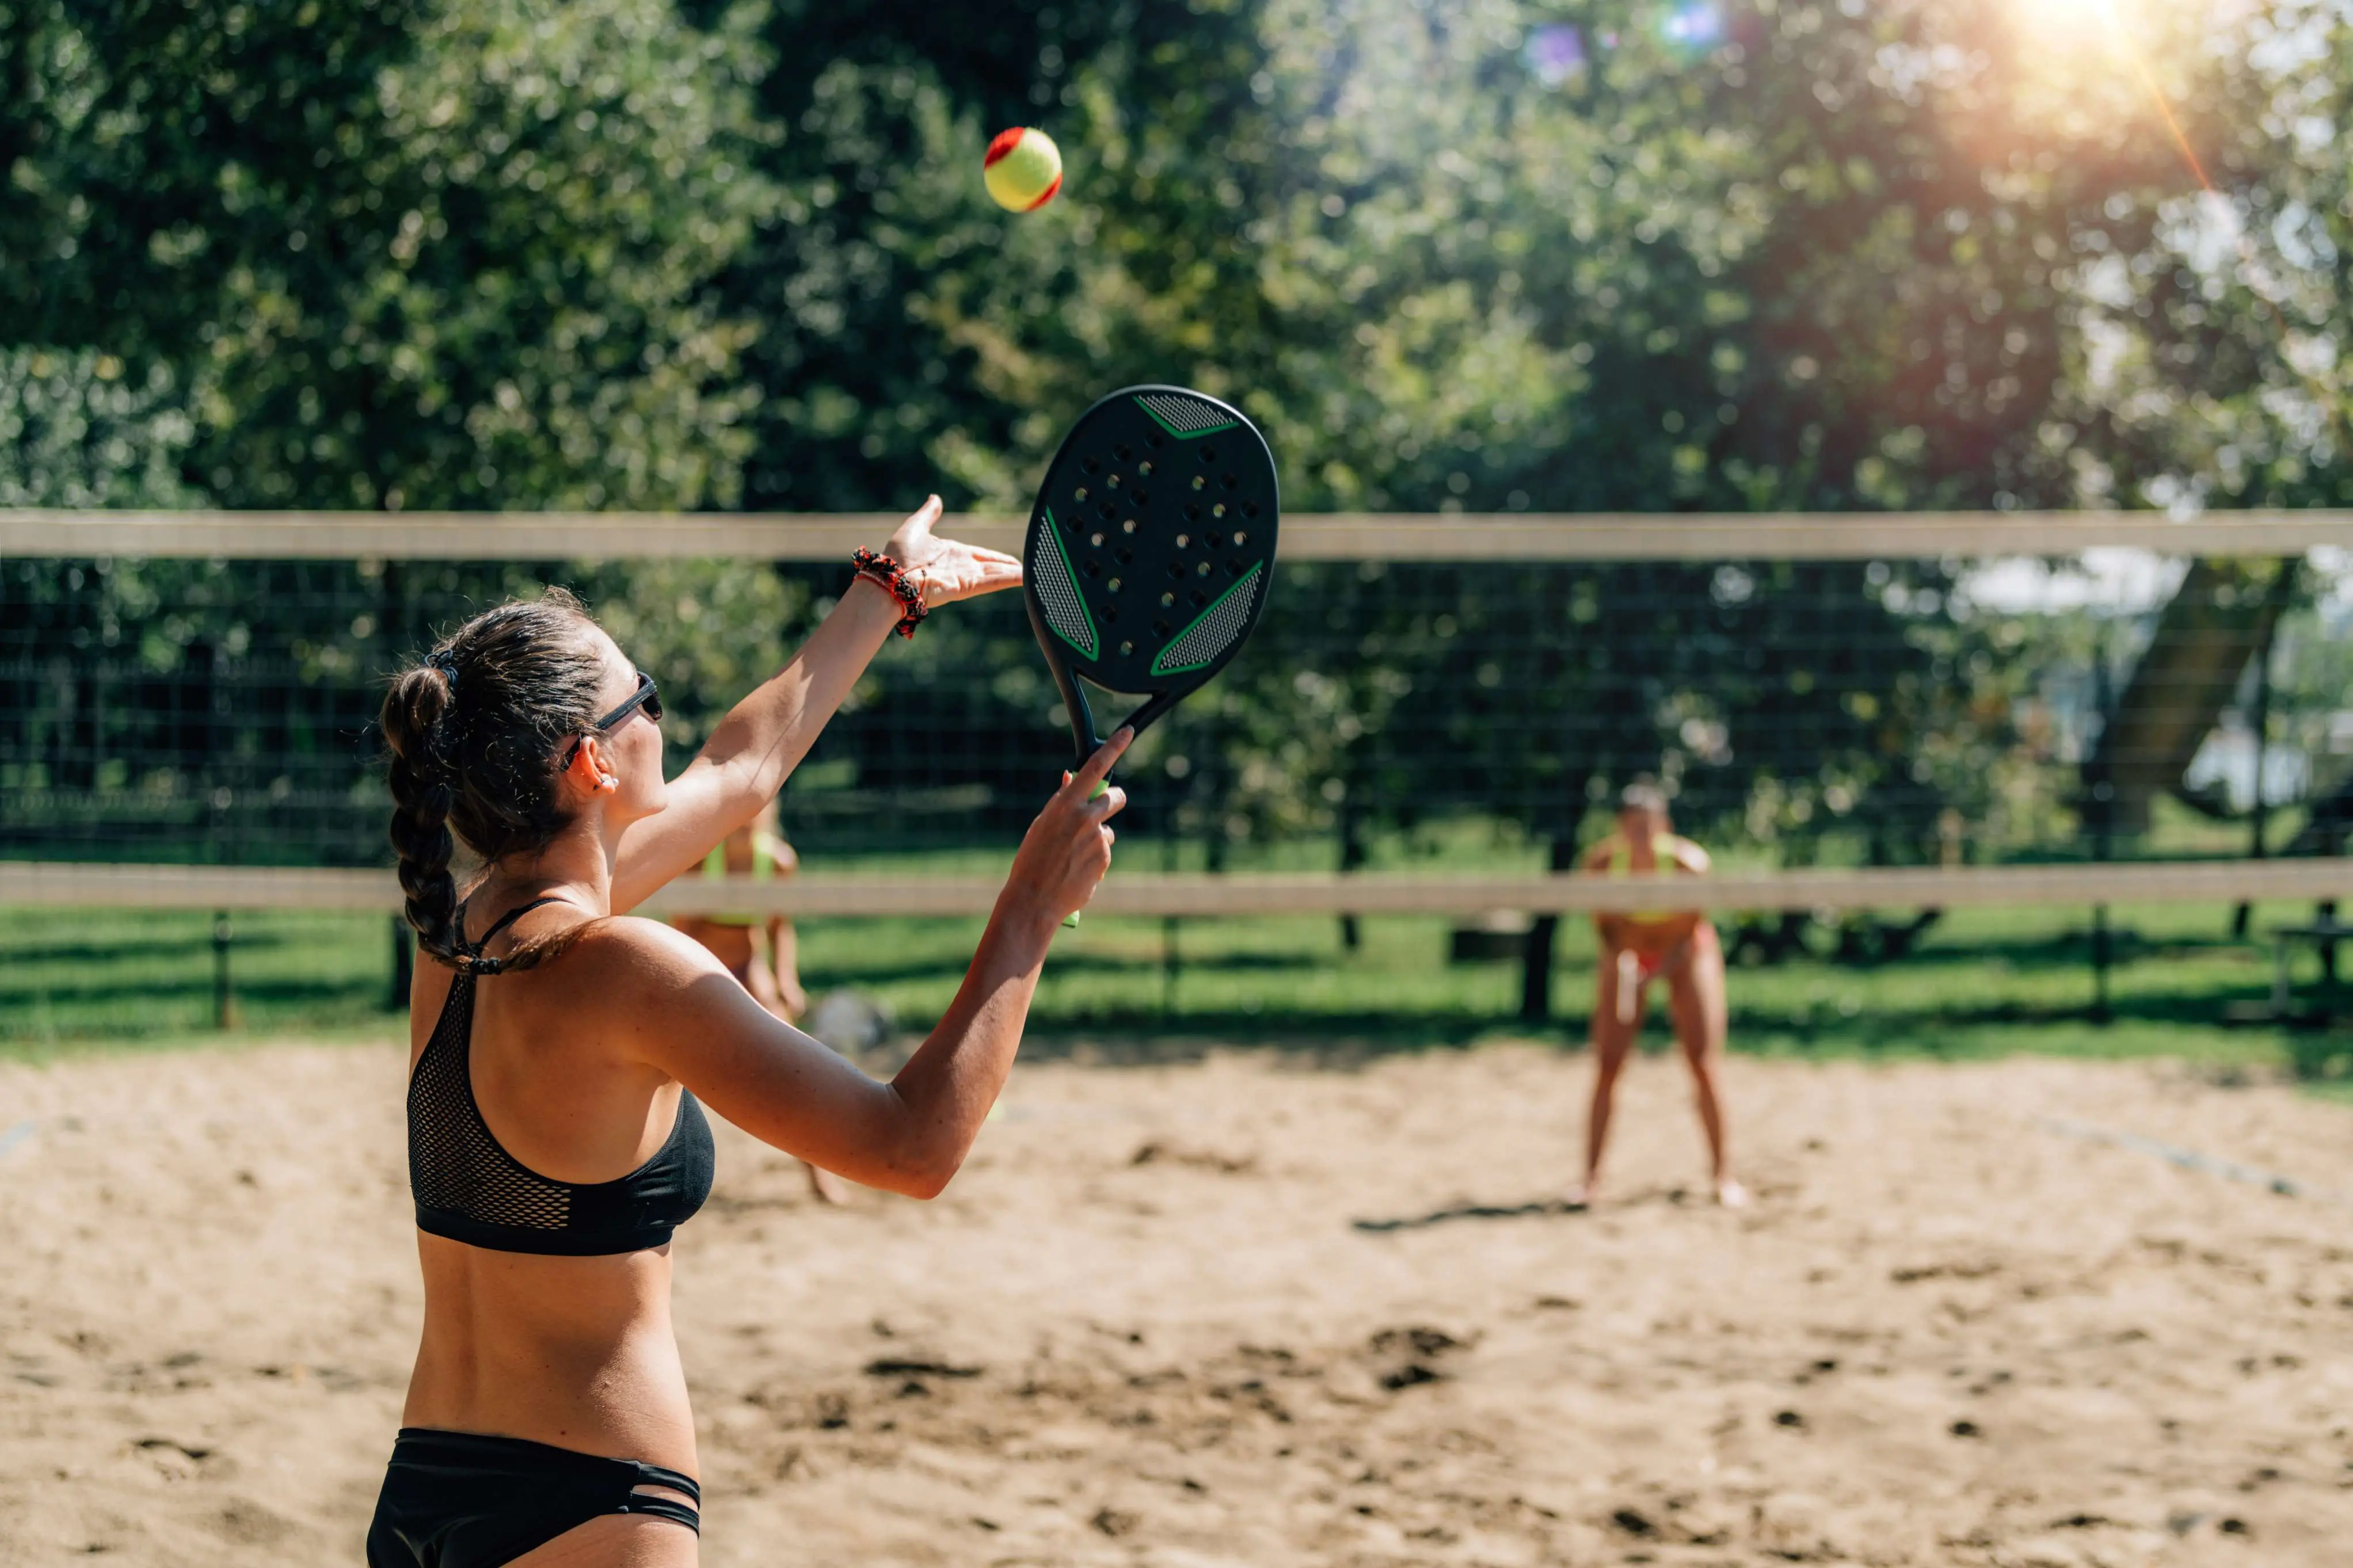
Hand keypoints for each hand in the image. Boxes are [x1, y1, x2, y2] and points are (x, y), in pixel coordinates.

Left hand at [887, 495, 1022, 607]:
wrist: (891, 577)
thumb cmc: (898, 555)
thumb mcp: (916, 526)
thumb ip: (929, 513)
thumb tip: (935, 498)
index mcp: (952, 553)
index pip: (982, 555)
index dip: (998, 557)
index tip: (1015, 560)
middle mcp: (961, 567)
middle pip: (993, 567)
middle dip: (1012, 568)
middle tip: (1034, 569)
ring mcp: (965, 578)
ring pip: (997, 575)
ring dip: (1016, 575)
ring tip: (1038, 576)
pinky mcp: (966, 586)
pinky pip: (992, 581)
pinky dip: (1009, 580)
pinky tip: (1027, 579)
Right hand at [1005, 728, 1131, 925]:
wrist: (1034, 898)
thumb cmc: (1032, 859)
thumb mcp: (1042, 824)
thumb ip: (1061, 801)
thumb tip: (1071, 777)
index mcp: (1065, 804)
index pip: (1094, 767)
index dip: (1114, 747)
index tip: (1128, 733)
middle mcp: (1085, 817)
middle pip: (1115, 796)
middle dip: (1114, 799)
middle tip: (1107, 805)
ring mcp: (1097, 838)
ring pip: (1108, 829)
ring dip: (1098, 837)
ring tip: (1073, 855)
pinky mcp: (1104, 858)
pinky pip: (1105, 851)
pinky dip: (1095, 858)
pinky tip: (1077, 869)